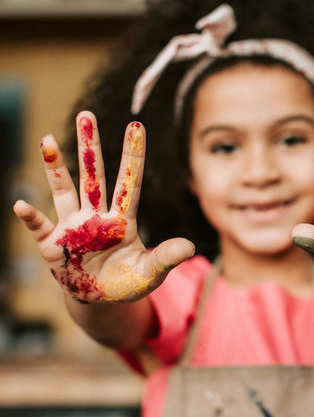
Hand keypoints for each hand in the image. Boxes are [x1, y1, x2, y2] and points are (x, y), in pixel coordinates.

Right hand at [13, 111, 194, 302]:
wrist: (100, 301)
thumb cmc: (127, 282)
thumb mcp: (150, 274)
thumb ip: (165, 259)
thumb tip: (190, 247)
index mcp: (122, 220)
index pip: (129, 182)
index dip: (132, 155)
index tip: (137, 125)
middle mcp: (96, 216)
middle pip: (93, 176)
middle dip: (90, 146)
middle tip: (86, 114)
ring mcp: (73, 227)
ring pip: (64, 190)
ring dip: (55, 166)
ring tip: (47, 140)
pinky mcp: (53, 244)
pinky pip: (40, 227)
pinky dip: (31, 217)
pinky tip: (21, 204)